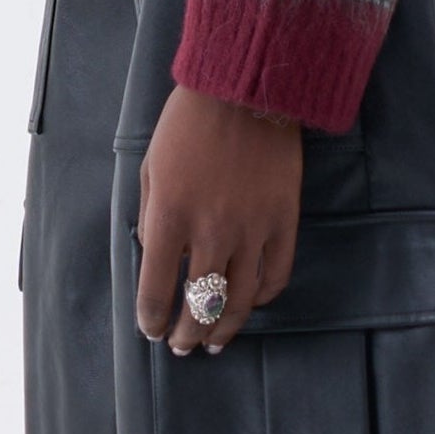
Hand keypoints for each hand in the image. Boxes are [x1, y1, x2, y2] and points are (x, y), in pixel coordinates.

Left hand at [134, 85, 302, 352]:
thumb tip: (154, 260)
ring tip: (215, 341)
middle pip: (199, 306)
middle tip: (182, 346)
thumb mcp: (150, 168)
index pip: (156, 291)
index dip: (152, 320)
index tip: (151, 329)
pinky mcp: (284, 220)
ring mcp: (252, 229)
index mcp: (169, 216)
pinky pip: (276, 275)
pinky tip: (250, 304)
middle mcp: (210, 231)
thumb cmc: (187, 123)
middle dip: (186, 334)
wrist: (245, 87)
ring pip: (239, 301)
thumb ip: (151, 218)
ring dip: (224, 328)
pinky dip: (262, 298)